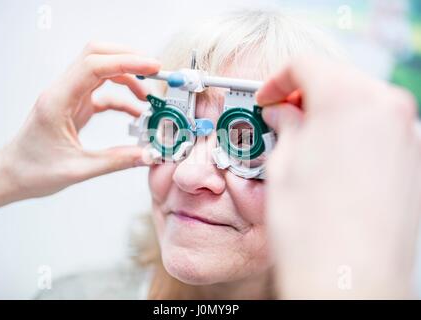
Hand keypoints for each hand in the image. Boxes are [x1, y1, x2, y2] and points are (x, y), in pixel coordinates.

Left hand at [0, 42, 159, 214]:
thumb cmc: (32, 170)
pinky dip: (122, 99)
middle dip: (128, 59)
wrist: (13, 175)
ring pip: (101, 71)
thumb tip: (146, 155)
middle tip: (154, 71)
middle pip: (97, 56)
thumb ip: (116, 161)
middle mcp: (63, 92)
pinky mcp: (76, 107)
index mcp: (58, 101)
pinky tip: (136, 113)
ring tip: (148, 97)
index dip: (126, 62)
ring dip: (127, 78)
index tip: (151, 67)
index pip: (94, 66)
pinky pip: (103, 94)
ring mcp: (70, 97)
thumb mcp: (78, 169)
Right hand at [257, 57, 420, 298]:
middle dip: (303, 95)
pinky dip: (350, 135)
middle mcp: (388, 111)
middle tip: (279, 119)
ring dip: (328, 115)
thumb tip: (283, 114)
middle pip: (338, 80)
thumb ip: (285, 127)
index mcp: (350, 100)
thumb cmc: (311, 232)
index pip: (307, 65)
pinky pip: (377, 132)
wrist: (349, 285)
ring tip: (302, 143)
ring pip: (360, 106)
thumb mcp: (282, 166)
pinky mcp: (413, 165)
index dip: (277, 80)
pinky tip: (329, 162)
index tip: (265, 100)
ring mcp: (407, 138)